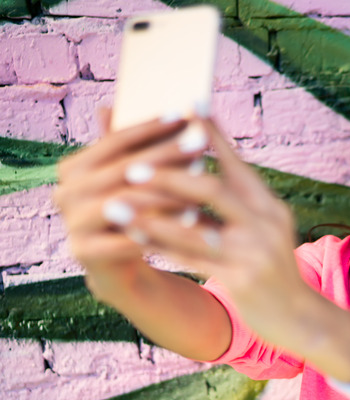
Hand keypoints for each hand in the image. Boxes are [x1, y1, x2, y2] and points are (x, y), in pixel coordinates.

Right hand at [53, 110, 201, 294]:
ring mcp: (71, 223)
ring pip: (123, 203)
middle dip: (165, 156)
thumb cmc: (134, 210)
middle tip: (201, 146)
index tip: (184, 115)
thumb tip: (144, 103)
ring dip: (164, 194)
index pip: (114, 140)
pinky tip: (189, 221)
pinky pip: (124, 238)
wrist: (121, 264)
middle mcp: (65, 192)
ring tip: (199, 186)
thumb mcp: (134, 176)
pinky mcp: (83, 252)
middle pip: (122, 170)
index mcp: (73, 168)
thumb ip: (135, 145)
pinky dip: (158, 230)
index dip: (150, 127)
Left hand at [125, 118, 310, 344]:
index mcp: (269, 206)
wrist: (301, 317)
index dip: (211, 136)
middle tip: (132, 166)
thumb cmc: (273, 268)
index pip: (237, 164)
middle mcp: (265, 223)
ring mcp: (254, 252)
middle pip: (214, 190)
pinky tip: (134, 239)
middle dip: (170, 175)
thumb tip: (197, 175)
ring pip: (194, 229)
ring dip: (151, 216)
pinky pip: (191, 260)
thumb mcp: (266, 230)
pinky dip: (160, 247)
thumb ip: (237, 204)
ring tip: (117, 205)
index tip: (186, 108)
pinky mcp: (242, 280)